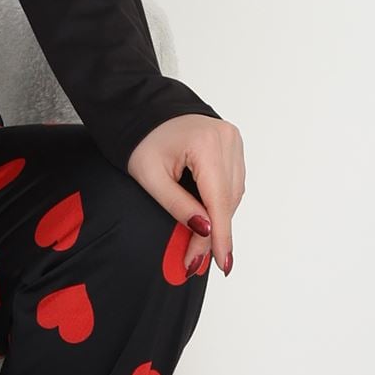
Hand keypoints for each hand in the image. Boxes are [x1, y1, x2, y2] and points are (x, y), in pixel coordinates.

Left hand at [126, 114, 243, 274]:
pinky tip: (206, 220)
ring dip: (218, 221)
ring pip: (232, 194)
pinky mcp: (232, 146)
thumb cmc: (142, 141)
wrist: (143, 112)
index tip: (222, 263)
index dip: (221, 236)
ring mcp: (233, 141)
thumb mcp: (150, 177)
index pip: (218, 200)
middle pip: (226, 200)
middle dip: (213, 234)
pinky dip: (219, 204)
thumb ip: (177, 205)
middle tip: (194, 261)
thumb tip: (205, 230)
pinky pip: (232, 183)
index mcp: (206, 144)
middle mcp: (226, 140)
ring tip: (199, 246)